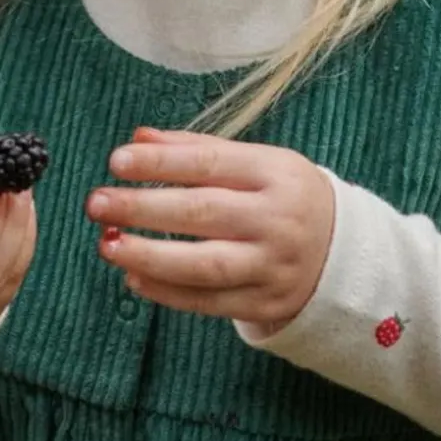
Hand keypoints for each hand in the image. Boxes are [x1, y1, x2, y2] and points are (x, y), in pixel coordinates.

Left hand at [85, 127, 334, 330]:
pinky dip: (167, 292)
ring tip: (107, 245)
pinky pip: (209, 302)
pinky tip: (132, 276)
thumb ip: (196, 149)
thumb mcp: (255, 161)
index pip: (208, 164)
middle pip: (202, 213)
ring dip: (149, 256)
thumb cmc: (282, 196)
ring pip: (205, 265)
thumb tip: (139, 137)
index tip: (115, 161)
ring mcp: (273, 266)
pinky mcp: (266, 303)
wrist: (344, 253)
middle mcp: (276, 219)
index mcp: (275, 173)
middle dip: (142, 208)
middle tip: (96, 203)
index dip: (159, 162)